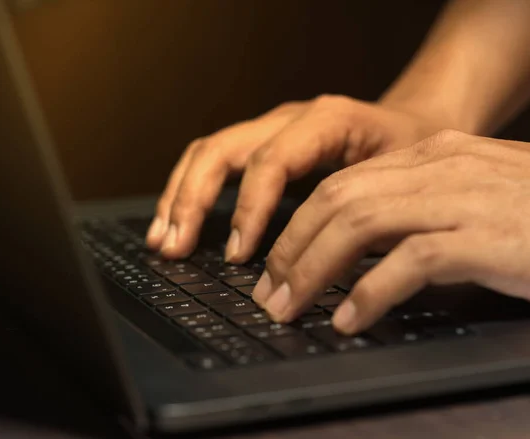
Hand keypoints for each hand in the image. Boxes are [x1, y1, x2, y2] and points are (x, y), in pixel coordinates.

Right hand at [146, 95, 449, 260]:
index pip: (271, 161)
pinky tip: (178, 222)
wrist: (415, 123)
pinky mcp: (263, 146)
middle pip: (221, 150)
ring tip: (163, 239)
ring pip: (207, 153)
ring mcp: (271, 130)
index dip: (249, 210)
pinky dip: (191, 193)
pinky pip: (214, 162)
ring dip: (179, 197)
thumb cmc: (411, 152)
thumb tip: (320, 268)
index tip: (238, 256)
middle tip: (175, 248)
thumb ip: (362, 214)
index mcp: (325, 121)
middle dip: (192, 201)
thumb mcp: (400, 179)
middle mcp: (289, 121)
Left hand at [252, 130, 529, 333]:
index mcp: (430, 156)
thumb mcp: (466, 197)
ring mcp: (464, 197)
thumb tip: (351, 250)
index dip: (297, 228)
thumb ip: (412, 209)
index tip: (274, 265)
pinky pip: (410, 261)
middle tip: (269, 294)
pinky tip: (350, 319)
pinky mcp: (488, 236)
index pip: (340, 185)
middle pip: (338, 202)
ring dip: (314, 270)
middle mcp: (441, 167)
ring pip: (360, 226)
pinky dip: (371, 292)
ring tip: (292, 308)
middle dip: (293, 251)